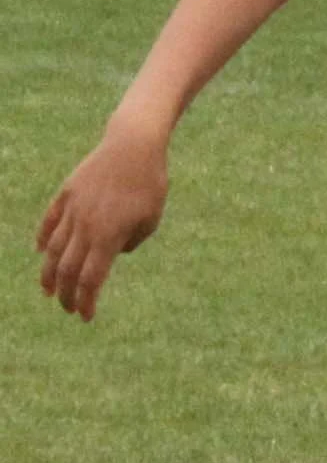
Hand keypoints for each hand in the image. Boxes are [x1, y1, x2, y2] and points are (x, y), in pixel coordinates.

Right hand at [37, 122, 169, 320]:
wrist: (133, 145)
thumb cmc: (150, 186)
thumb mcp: (149, 221)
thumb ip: (129, 244)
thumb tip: (111, 254)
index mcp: (108, 237)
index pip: (91, 279)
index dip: (85, 301)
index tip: (85, 317)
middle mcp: (84, 226)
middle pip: (68, 269)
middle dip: (67, 294)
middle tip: (68, 308)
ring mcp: (72, 208)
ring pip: (53, 248)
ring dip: (49, 272)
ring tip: (48, 290)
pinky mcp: (67, 192)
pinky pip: (50, 221)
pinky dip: (43, 238)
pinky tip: (41, 251)